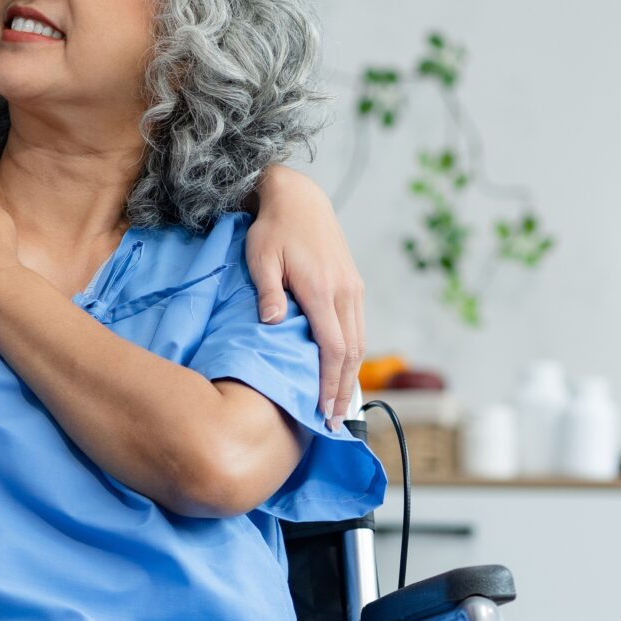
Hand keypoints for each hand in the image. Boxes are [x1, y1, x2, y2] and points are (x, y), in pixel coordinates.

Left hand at [248, 165, 365, 421]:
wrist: (299, 198)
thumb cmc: (273, 229)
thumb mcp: (261, 258)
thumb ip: (268, 293)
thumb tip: (273, 324)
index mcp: (322, 290)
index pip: (333, 348)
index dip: (331, 384)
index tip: (325, 411)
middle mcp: (345, 292)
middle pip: (352, 353)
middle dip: (345, 391)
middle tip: (337, 422)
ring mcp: (353, 289)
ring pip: (360, 342)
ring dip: (352, 376)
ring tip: (342, 406)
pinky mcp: (354, 285)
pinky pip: (358, 328)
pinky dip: (353, 355)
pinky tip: (343, 372)